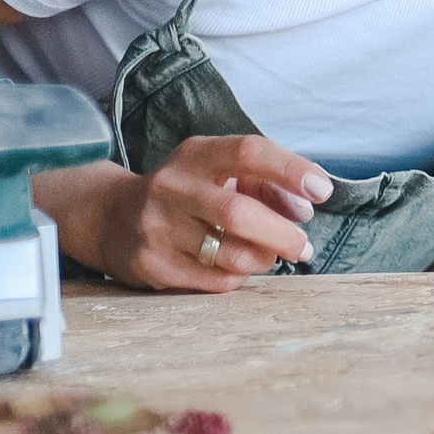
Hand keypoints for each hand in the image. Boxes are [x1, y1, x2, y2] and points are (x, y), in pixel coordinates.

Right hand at [94, 134, 333, 291]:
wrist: (110, 218)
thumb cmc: (187, 193)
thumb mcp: (218, 172)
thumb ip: (265, 184)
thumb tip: (304, 209)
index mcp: (196, 155)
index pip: (248, 152)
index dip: (291, 170)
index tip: (323, 190)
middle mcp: (172, 187)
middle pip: (239, 213)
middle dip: (283, 234)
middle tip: (303, 246)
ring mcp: (158, 228)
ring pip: (231, 255)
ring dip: (264, 259)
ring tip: (269, 256)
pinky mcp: (153, 265)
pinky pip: (216, 281)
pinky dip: (240, 277)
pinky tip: (237, 268)